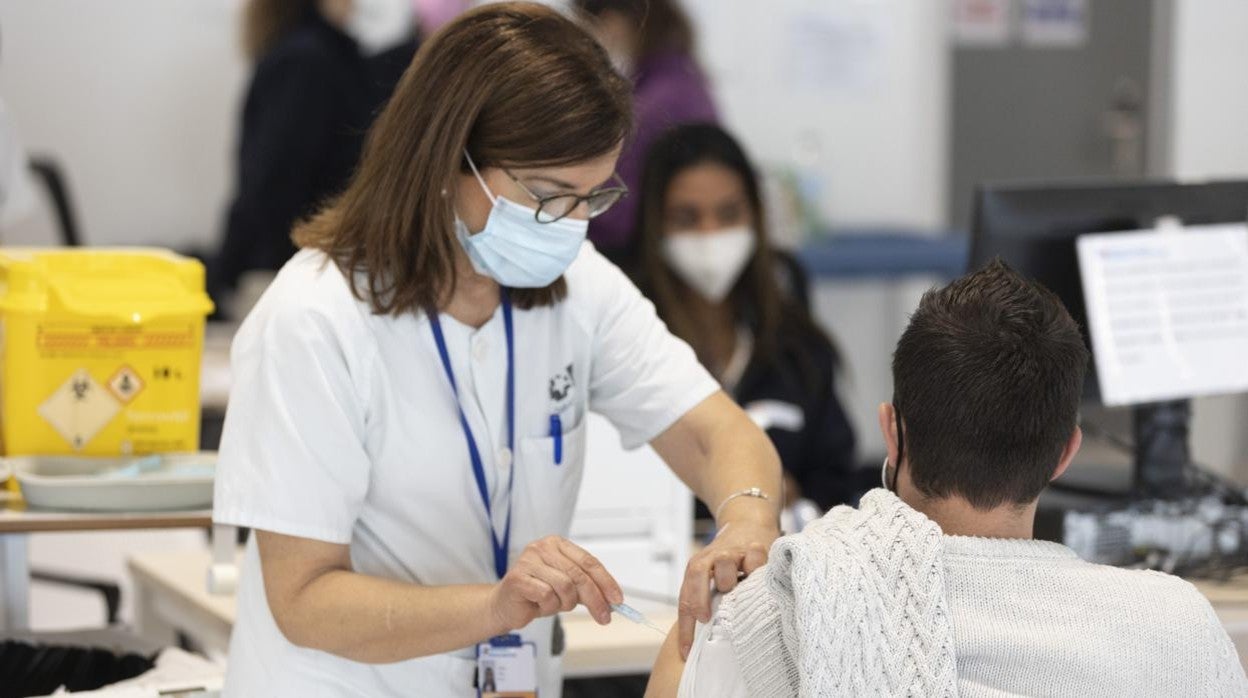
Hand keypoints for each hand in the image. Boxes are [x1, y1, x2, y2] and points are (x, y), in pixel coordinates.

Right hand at [487, 536, 623, 633]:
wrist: (505, 605)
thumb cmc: (536, 594)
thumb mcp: (567, 588)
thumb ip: (587, 588)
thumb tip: (612, 600)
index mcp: (557, 544)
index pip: (588, 561)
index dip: (606, 581)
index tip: (617, 599)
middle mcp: (542, 547)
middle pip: (579, 575)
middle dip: (595, 599)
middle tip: (604, 616)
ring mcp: (528, 560)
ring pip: (564, 586)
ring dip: (564, 603)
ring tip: (554, 605)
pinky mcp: (518, 578)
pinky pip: (547, 595)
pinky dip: (548, 606)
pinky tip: (540, 605)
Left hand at [677, 518, 777, 658]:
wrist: (749, 523)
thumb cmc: (731, 561)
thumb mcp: (715, 578)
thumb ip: (709, 601)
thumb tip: (703, 640)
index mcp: (697, 569)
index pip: (685, 599)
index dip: (685, 628)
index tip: (686, 652)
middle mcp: (712, 558)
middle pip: (696, 573)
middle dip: (698, 597)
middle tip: (705, 617)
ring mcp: (733, 551)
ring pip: (724, 563)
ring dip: (728, 579)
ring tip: (736, 590)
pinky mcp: (755, 546)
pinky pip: (754, 557)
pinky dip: (756, 568)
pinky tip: (760, 578)